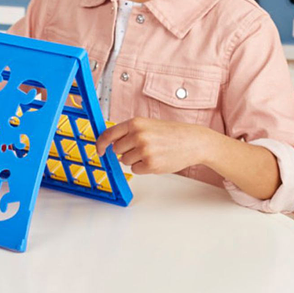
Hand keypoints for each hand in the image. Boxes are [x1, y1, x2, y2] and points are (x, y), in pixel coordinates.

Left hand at [96, 117, 211, 175]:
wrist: (193, 141)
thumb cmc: (171, 133)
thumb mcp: (148, 125)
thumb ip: (129, 132)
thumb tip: (110, 144)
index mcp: (135, 122)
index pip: (108, 134)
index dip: (101, 144)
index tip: (99, 150)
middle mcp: (138, 135)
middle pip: (117, 150)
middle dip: (126, 151)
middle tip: (142, 148)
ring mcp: (144, 150)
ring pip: (125, 161)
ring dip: (135, 160)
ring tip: (152, 152)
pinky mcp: (151, 164)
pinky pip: (135, 170)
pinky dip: (143, 167)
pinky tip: (156, 160)